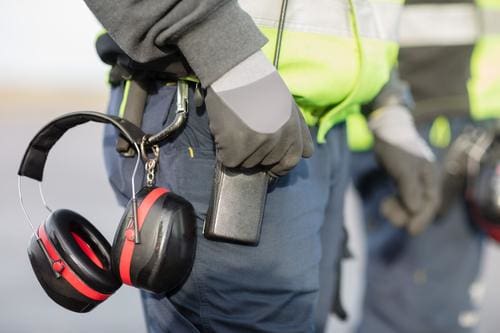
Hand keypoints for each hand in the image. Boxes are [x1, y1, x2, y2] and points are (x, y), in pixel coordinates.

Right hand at [205, 51, 313, 175]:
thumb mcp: (287, 104)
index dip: (279, 164)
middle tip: (245, 132)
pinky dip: (224, 151)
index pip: (292, 160)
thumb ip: (297, 129)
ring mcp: (260, 142)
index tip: (269, 165)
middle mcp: (281, 137)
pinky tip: (225, 131)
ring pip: (247, 163)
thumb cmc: (258, 84)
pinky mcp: (238, 145)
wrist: (233, 69)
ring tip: (235, 127)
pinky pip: (230, 161)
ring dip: (238, 151)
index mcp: (294, 128)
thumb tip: (306, 154)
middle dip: (255, 154)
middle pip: (266, 163)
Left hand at [369, 105, 440, 234]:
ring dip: (399, 210)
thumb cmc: (396, 147)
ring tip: (384, 209)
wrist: (385, 130)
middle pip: (420, 205)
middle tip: (391, 219)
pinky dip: (395, 203)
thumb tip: (416, 210)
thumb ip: (410, 189)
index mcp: (429, 176)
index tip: (410, 231)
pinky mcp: (401, 179)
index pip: (431, 202)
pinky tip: (384, 205)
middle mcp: (424, 180)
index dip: (422, 218)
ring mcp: (412, 180)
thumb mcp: (403, 168)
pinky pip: (401, 197)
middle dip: (407, 215)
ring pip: (409, 203)